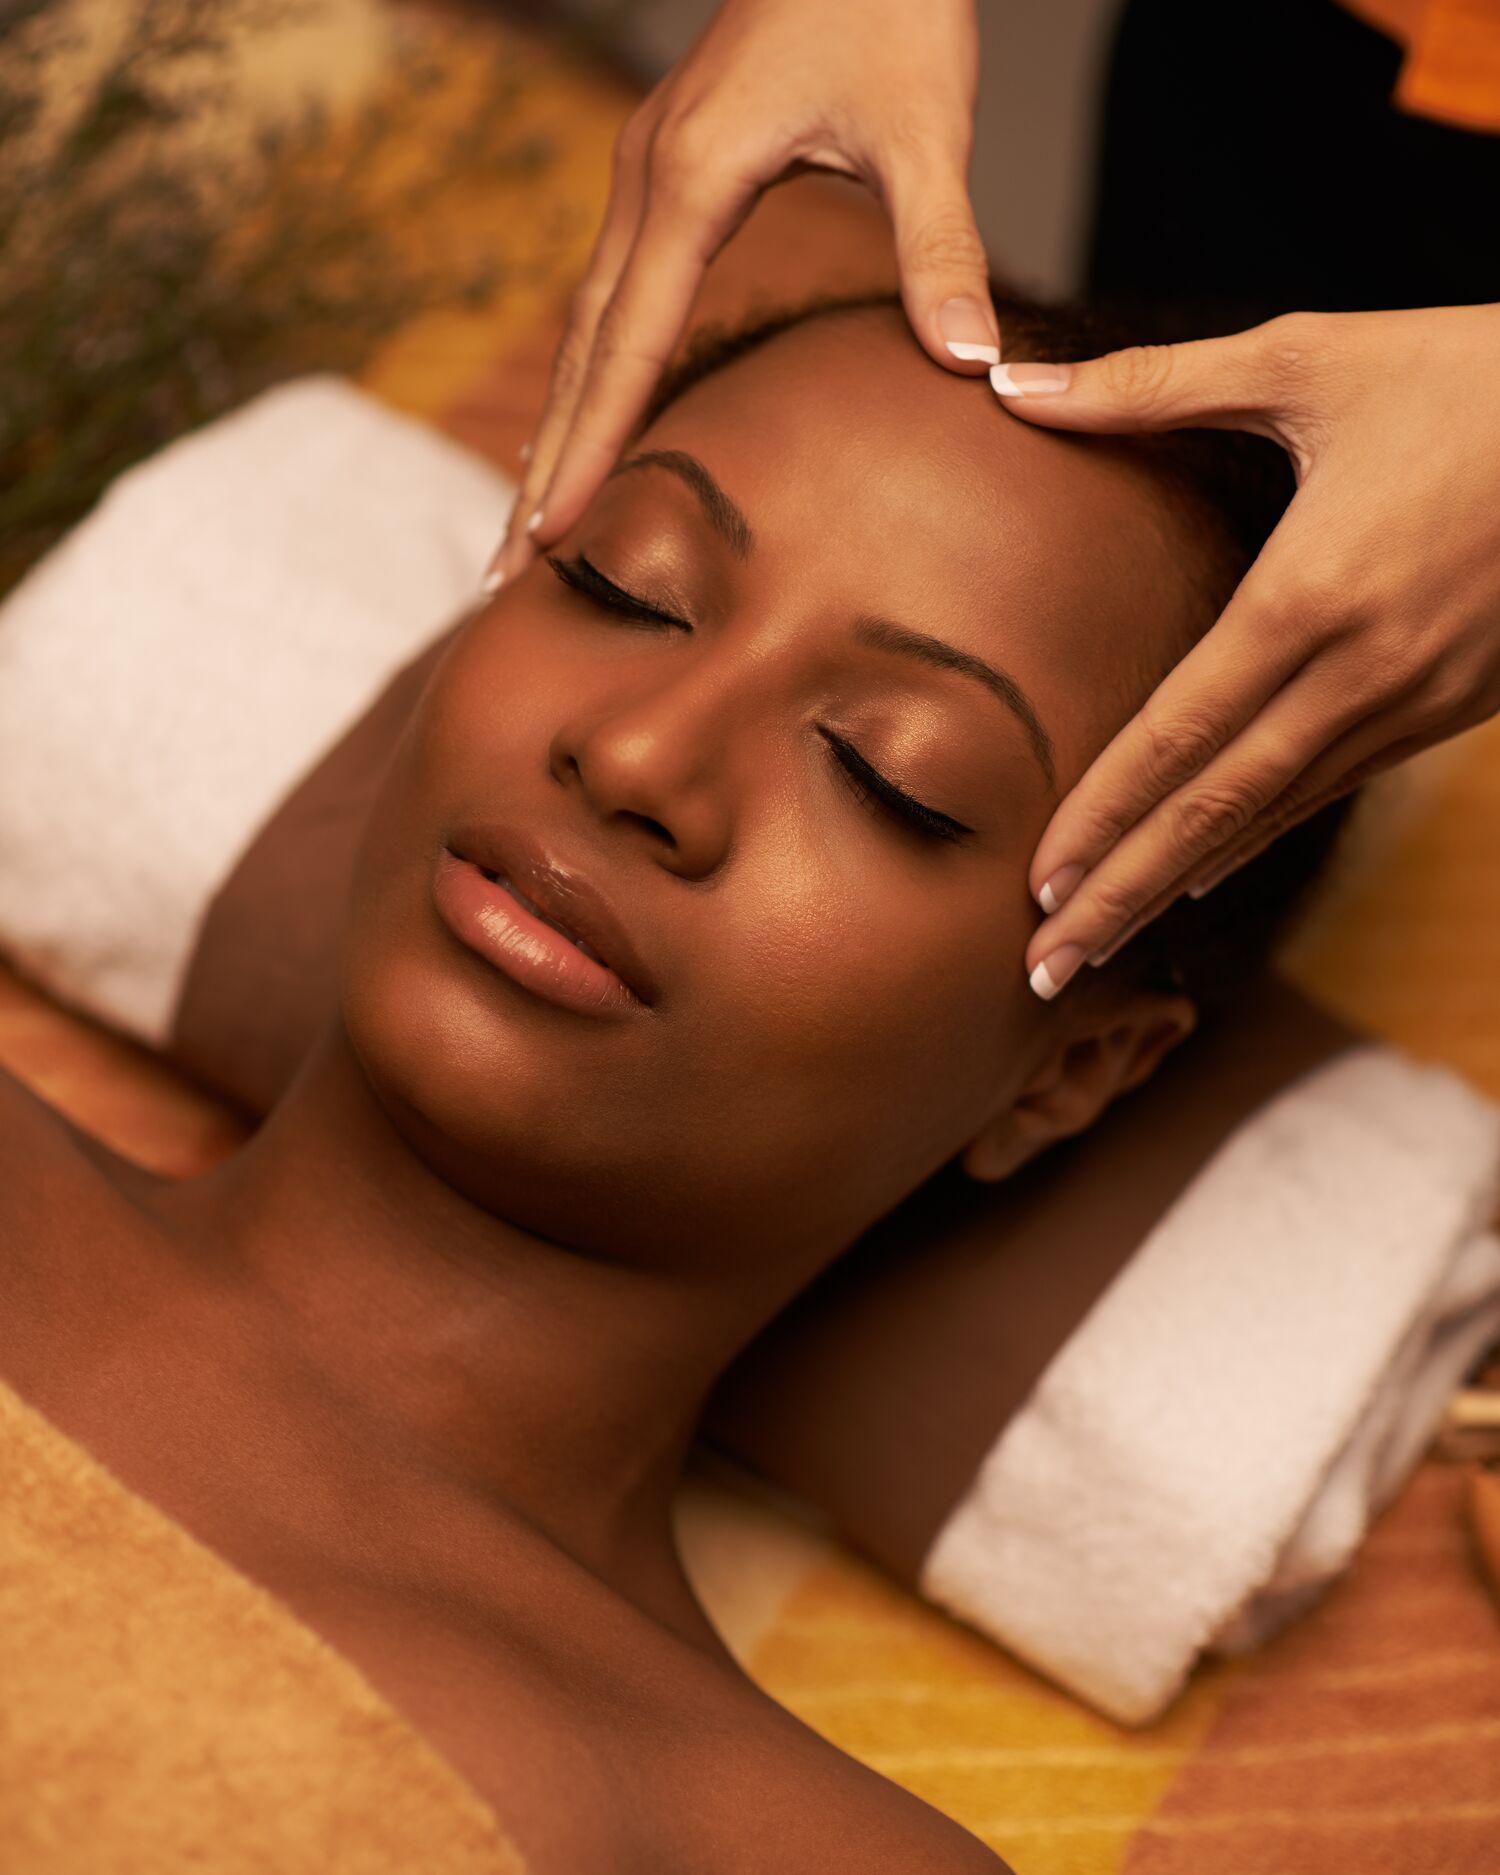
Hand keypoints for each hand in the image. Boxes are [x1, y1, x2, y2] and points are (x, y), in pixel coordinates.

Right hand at [482, 0, 991, 592]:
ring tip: (527, 516)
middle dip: (541, 461)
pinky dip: (591, 368)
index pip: (626, 347)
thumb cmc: (889, 2)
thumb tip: (973, 364)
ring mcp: (645, 174)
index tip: (544, 533)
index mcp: (691, 181)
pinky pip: (609, 292)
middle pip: (579, 352)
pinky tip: (589, 413)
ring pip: (583, 324)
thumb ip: (943, 246)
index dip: (587, 448)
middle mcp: (645, 182)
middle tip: (500, 566)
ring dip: (555, 423)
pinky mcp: (666, 170)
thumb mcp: (928, 125)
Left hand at [994, 304, 1499, 998]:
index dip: (1102, 818)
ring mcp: (1418, 698)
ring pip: (1274, 816)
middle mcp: (1364, 670)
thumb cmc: (1469, 369)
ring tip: (1104, 944)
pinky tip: (1203, 874)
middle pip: (1217, 809)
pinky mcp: (1456, 704)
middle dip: (1123, 895)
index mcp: (1311, 595)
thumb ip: (1150, 386)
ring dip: (1179, 885)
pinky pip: (1332, 789)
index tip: (1034, 887)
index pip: (1180, 735)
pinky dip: (1257, 838)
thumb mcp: (1308, 358)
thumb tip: (1011, 385)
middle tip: (1045, 973)